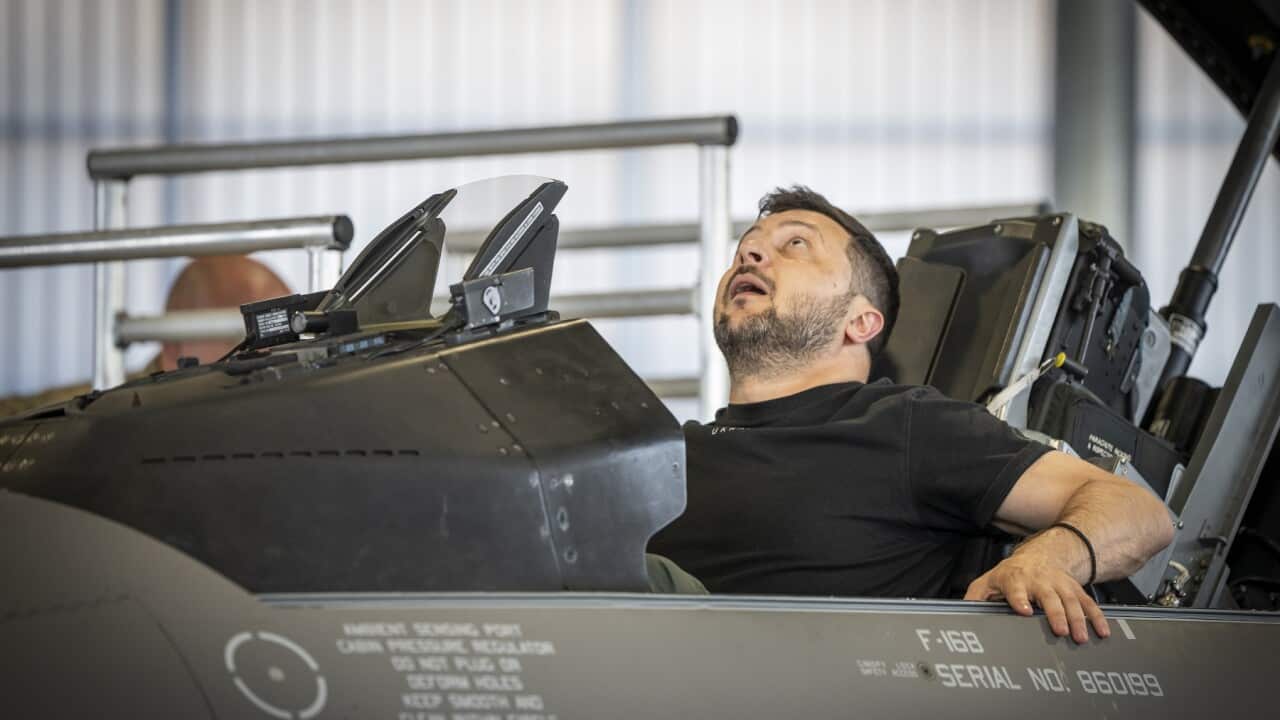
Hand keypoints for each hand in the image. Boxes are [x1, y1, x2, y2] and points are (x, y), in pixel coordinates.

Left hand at [963, 553, 1109, 643]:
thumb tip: (961, 612)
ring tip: (1080, 637)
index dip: (1020, 599)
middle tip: (1059, 631)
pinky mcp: (1074, 589)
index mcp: (1015, 579)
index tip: (1024, 610)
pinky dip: (1096, 617)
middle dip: (1055, 614)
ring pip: (1070, 601)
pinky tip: (1102, 632)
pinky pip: (1088, 603)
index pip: (1016, 589)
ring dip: (1077, 619)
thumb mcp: (989, 581)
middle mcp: (1039, 580)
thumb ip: (975, 597)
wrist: (1041, 555)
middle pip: (1048, 597)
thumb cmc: (1011, 574)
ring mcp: (1059, 584)